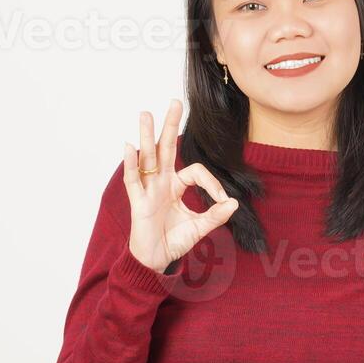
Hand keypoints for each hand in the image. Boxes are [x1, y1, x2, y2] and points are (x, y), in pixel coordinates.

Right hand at [123, 99, 238, 273]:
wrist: (156, 261)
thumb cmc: (173, 241)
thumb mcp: (199, 228)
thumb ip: (215, 216)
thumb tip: (234, 203)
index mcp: (175, 186)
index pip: (194, 171)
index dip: (211, 182)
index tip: (222, 199)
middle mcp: (161, 183)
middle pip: (165, 148)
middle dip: (170, 125)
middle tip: (175, 101)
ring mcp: (148, 190)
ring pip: (147, 158)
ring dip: (147, 135)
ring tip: (145, 113)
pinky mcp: (138, 202)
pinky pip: (134, 180)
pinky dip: (131, 164)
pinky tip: (129, 146)